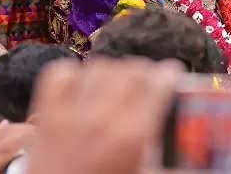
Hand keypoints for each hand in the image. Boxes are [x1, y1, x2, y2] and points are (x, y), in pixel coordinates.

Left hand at [26, 58, 180, 173]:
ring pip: (99, 67)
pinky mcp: (47, 116)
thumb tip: (183, 135)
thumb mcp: (141, 173)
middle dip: (143, 71)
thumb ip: (162, 151)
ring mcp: (71, 115)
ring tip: (116, 83)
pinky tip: (83, 86)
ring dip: (112, 71)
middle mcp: (103, 120)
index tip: (171, 73)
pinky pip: (61, 73)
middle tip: (146, 80)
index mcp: (132, 138)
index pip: (157, 85)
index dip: (168, 74)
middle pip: (130, 70)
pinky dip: (74, 74)